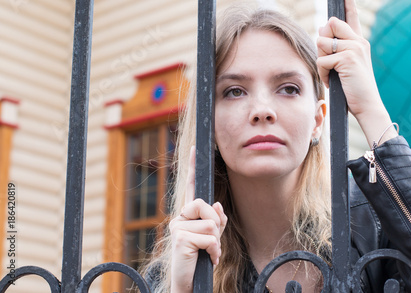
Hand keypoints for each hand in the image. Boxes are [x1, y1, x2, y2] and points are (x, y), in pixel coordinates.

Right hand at [169, 146, 227, 292]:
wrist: (190, 283)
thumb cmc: (201, 259)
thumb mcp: (213, 238)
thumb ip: (217, 220)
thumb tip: (217, 204)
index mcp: (187, 215)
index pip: (192, 186)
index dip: (193, 166)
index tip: (195, 147)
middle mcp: (179, 217)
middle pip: (206, 205)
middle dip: (216, 225)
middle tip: (212, 242)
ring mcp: (178, 227)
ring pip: (211, 223)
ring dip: (216, 241)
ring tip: (208, 253)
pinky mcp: (180, 239)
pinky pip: (209, 237)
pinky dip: (214, 250)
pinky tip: (207, 258)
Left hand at [316, 0, 396, 144]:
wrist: (367, 105)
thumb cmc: (352, 88)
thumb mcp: (342, 65)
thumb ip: (333, 46)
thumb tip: (323, 27)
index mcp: (358, 40)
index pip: (351, 13)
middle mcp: (358, 40)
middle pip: (328, 25)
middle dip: (322, 44)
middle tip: (330, 63)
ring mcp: (354, 48)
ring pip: (322, 42)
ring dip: (321, 60)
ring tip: (332, 74)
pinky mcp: (347, 58)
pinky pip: (322, 59)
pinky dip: (323, 73)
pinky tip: (333, 81)